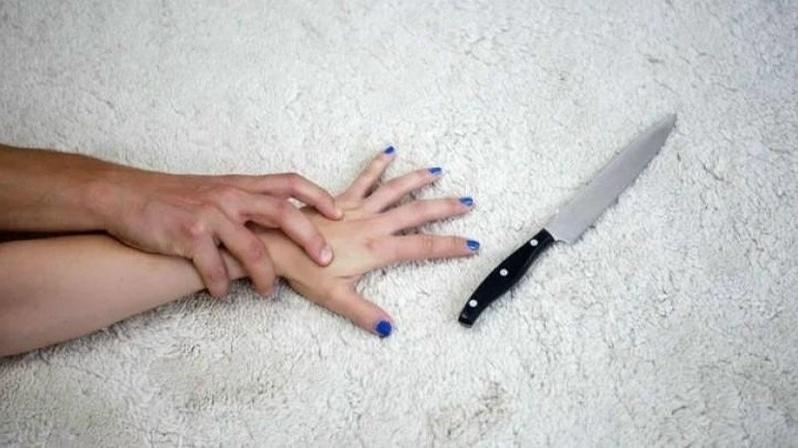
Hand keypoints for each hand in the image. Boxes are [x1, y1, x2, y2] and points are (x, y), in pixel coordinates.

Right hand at [99, 169, 342, 296]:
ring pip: (253, 249)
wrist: (125, 194)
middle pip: (283, 213)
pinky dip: (221, 285)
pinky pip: (214, 268)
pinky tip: (222, 294)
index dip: (318, 196)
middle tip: (325, 261)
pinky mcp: (188, 236)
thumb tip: (279, 223)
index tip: (339, 213)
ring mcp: (210, 215)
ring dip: (266, 276)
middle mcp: (230, 197)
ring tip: (269, 293)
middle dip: (310, 238)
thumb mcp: (216, 191)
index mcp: (240, 185)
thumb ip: (246, 203)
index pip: (289, 183)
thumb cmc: (173, 197)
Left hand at [249, 148, 478, 336]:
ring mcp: (358, 209)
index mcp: (377, 249)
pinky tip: (389, 151)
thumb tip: (387, 328)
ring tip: (438, 171)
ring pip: (395, 190)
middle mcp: (373, 225)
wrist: (276, 244)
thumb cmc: (304, 272)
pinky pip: (364, 179)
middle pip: (417, 212)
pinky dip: (377, 165)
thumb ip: (363, 312)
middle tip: (468, 202)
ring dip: (418, 180)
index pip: (423, 247)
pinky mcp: (342, 199)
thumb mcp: (335, 298)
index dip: (450, 246)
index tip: (473, 243)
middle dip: (445, 207)